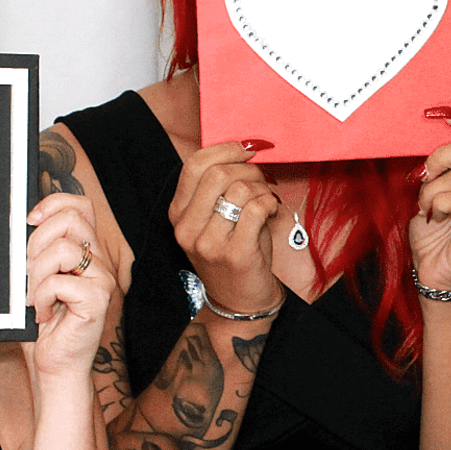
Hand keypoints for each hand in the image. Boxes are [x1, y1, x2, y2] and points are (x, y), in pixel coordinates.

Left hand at [24, 193, 113, 380]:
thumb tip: (20, 224)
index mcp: (85, 253)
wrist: (54, 366)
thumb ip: (35, 252)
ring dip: (37, 274)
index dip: (53, 203)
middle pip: (71, 219)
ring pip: (64, 249)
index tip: (29, 221)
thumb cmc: (41, 326)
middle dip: (37, 242)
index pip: (79, 206)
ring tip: (34, 298)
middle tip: (28, 273)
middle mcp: (98, 262)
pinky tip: (42, 314)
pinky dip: (41, 297)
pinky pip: (60, 282)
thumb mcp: (33, 279)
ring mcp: (102, 280)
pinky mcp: (98, 299)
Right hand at [168, 142, 281, 312]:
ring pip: (239, 190)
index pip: (193, 164)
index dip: (225, 149)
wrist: (240, 300)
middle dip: (248, 170)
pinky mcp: (234, 254)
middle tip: (262, 180)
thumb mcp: (216, 217)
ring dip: (261, 189)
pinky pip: (254, 209)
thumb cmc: (234, 251)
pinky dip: (269, 203)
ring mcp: (208, 243)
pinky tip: (271, 211)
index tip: (247, 149)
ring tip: (266, 201)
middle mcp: (187, 228)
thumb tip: (244, 150)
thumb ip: (220, 187)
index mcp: (178, 213)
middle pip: (217, 173)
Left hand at [407, 107, 450, 291]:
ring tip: (426, 205)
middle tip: (424, 173)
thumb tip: (431, 126)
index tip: (442, 114)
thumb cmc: (433, 226)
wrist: (434, 268)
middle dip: (441, 156)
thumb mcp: (432, 182)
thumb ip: (438, 157)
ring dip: (432, 189)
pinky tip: (433, 216)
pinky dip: (436, 205)